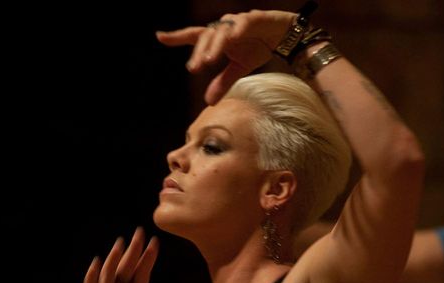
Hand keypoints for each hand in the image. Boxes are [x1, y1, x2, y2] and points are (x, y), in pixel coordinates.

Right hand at [78, 227, 159, 282]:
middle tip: (139, 233)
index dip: (148, 257)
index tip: (154, 241)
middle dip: (134, 250)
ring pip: (109, 272)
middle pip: (127, 266)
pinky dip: (92, 275)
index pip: (143, 272)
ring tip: (120, 245)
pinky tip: (96, 264)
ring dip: (114, 258)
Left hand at [157, 10, 295, 104]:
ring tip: (209, 60)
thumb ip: (223, 82)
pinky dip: (237, 29)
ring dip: (214, 45)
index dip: (177, 37)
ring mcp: (238, 22)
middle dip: (199, 53)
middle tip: (194, 69)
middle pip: (206, 37)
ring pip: (222, 31)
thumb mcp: (239, 68)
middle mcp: (224, 27)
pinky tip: (233, 39)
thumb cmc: (258, 46)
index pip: (194, 36)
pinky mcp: (254, 18)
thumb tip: (209, 102)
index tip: (160, 37)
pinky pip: (243, 23)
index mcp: (218, 38)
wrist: (284, 35)